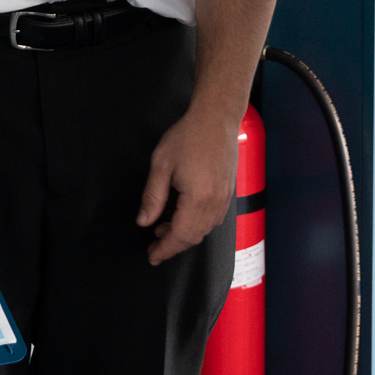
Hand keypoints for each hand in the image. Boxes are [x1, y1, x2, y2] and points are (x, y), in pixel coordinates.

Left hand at [136, 108, 239, 265]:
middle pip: (194, 237)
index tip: (152, 256)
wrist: (217, 118)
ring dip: (185, 235)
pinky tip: (185, 216)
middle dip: (173, 245)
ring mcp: (225, 199)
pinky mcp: (229, 192)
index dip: (165, 249)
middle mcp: (215, 203)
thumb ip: (152, 196)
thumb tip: (144, 221)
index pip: (180, 235)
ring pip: (205, 230)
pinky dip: (198, 225)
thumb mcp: (161, 164)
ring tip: (164, 228)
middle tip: (155, 245)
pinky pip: (214, 219)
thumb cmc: (188, 136)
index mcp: (198, 198)